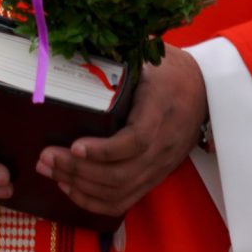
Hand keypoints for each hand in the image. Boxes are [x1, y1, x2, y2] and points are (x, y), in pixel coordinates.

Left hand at [39, 45, 207, 219]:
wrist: (207, 89)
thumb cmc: (168, 69)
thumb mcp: (146, 59)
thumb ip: (115, 61)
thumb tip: (71, 51)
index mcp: (161, 110)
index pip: (136, 141)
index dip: (104, 150)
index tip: (74, 145)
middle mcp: (163, 144)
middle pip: (122, 172)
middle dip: (78, 170)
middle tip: (45, 157)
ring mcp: (161, 164)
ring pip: (121, 189)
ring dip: (80, 185)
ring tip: (49, 170)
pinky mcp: (156, 175)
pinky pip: (126, 199)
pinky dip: (95, 200)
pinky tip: (69, 189)